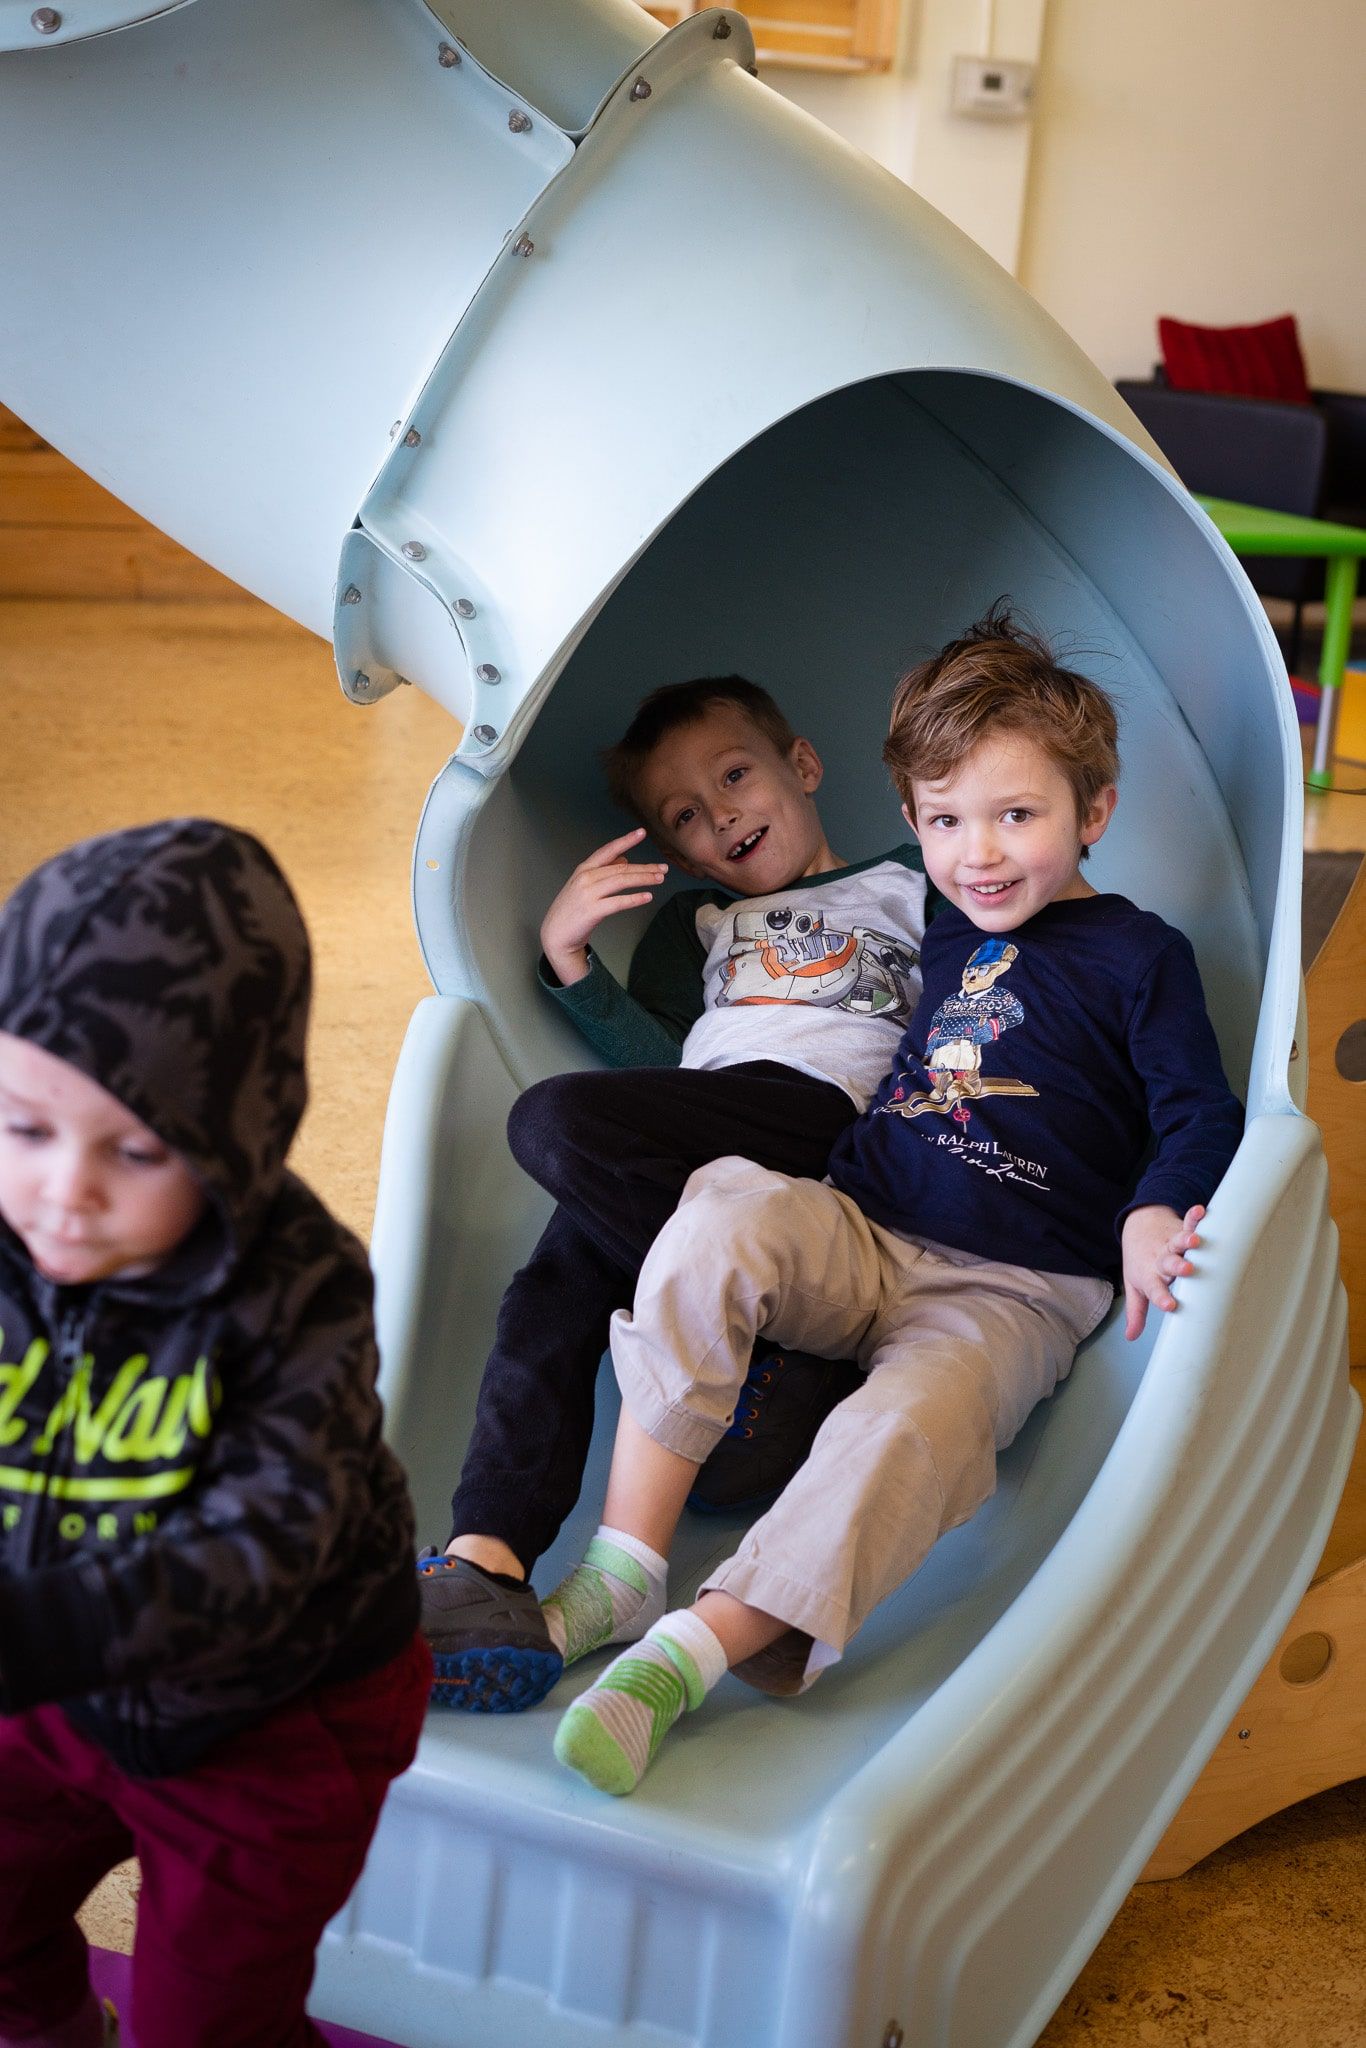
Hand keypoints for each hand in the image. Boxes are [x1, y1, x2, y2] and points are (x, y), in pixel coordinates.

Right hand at [541, 827, 667, 985]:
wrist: (555, 935)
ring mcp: (587, 893)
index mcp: (584, 869)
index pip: (608, 850)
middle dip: (645, 867)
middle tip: (663, 868)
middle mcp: (586, 878)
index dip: (626, 840)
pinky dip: (634, 899)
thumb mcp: (585, 886)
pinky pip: (618, 902)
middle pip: (621, 868)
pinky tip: (647, 897)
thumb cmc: (572, 910)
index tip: (642, 832)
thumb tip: (625, 860)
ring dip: (643, 879)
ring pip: (621, 881)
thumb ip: (604, 871)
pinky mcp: (591, 910)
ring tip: (659, 879)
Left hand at [1121, 1203, 1205, 1340]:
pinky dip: (1194, 1217)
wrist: (1137, 1228)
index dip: (1161, 1297)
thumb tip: (1130, 1336)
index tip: (1170, 1305)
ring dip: (1186, 1240)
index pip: (1154, 1289)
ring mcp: (1171, 1244)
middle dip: (1177, 1266)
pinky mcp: (1180, 1229)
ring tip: (1195, 1240)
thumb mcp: (1135, 1287)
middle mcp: (1161, 1260)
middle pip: (1168, 1264)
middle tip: (1186, 1269)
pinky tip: (1200, 1210)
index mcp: (1150, 1276)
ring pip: (1178, 1242)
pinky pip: (1188, 1222)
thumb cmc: (1139, 1263)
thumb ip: (1136, 1312)